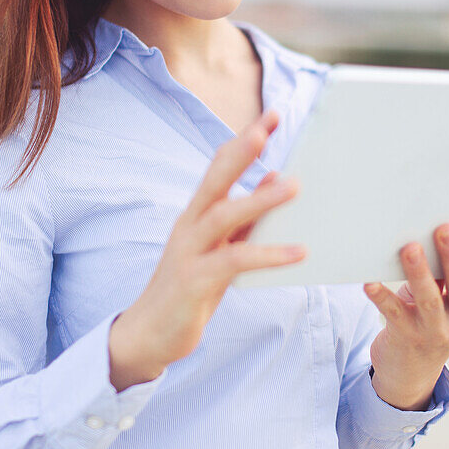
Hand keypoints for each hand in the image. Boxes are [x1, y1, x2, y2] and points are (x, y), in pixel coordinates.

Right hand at [108, 109, 304, 390]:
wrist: (150, 334)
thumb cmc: (190, 288)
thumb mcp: (220, 248)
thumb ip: (245, 218)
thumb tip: (274, 178)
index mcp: (197, 213)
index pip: (220, 166)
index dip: (245, 139)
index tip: (273, 114)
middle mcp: (190, 224)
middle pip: (215, 178)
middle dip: (241, 150)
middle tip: (268, 127)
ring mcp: (189, 251)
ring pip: (223, 215)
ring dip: (258, 198)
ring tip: (293, 186)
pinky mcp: (194, 280)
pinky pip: (234, 261)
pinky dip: (267, 254)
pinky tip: (298, 252)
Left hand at [363, 209, 448, 409]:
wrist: (412, 369)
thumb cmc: (434, 315)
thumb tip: (441, 221)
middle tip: (445, 228)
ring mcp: (437, 330)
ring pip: (429, 300)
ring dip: (419, 272)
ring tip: (410, 249)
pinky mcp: (407, 336)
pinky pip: (393, 312)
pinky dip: (382, 296)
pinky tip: (369, 282)